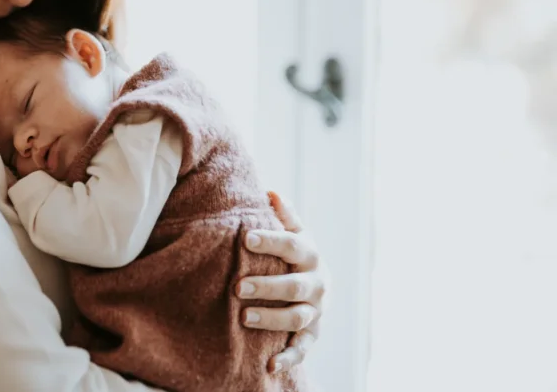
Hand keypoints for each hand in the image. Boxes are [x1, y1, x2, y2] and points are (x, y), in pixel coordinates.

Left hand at [236, 191, 324, 372]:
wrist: (319, 283)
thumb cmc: (295, 252)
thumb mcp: (293, 231)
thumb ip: (282, 215)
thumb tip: (269, 191)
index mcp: (310, 253)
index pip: (290, 244)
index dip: (269, 240)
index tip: (244, 237)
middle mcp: (318, 283)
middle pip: (294, 285)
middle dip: (267, 286)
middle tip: (238, 286)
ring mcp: (317, 310)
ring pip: (298, 317)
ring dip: (272, 318)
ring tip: (243, 316)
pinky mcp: (313, 334)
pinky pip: (302, 348)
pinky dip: (288, 358)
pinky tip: (270, 365)